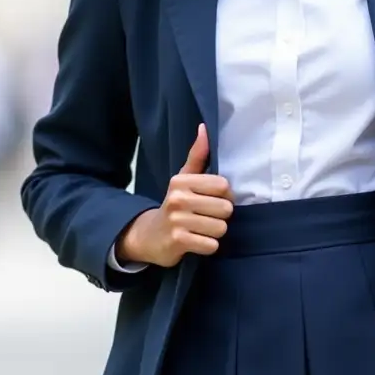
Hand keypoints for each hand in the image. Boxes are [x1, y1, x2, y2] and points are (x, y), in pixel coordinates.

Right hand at [116, 124, 234, 266]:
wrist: (149, 235)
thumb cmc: (175, 204)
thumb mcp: (183, 179)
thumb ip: (197, 155)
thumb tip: (204, 127)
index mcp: (182, 181)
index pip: (224, 186)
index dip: (224, 196)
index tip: (211, 200)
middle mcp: (178, 198)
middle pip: (226, 209)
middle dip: (220, 216)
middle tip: (205, 217)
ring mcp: (177, 220)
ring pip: (221, 228)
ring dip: (214, 232)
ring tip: (200, 229)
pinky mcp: (178, 241)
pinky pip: (211, 245)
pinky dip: (208, 246)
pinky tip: (196, 241)